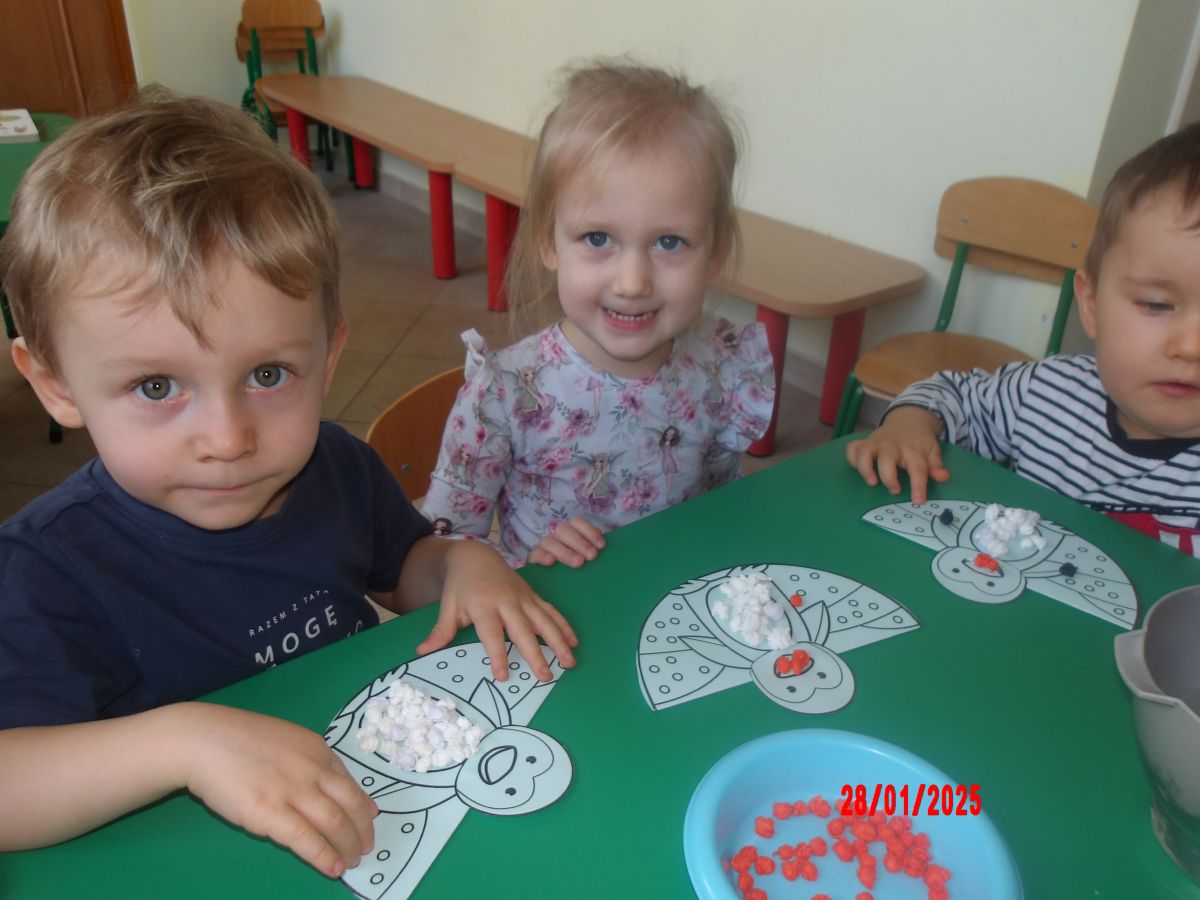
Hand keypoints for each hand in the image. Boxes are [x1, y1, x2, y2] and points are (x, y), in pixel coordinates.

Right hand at [175, 703, 375, 878]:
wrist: (203, 740)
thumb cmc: (238, 740)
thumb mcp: (286, 740)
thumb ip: (309, 761)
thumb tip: (331, 783)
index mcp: (317, 749)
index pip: (350, 782)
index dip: (364, 804)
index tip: (372, 818)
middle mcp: (312, 769)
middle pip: (350, 804)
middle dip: (363, 829)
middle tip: (367, 846)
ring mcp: (293, 790)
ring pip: (334, 823)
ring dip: (348, 846)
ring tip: (353, 861)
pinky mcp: (270, 812)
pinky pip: (306, 839)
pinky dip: (324, 856)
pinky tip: (333, 868)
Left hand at [415, 540, 577, 680]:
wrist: (475, 556)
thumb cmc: (460, 585)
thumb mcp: (447, 605)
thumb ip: (441, 630)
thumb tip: (422, 651)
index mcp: (483, 605)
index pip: (492, 634)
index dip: (498, 655)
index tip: (503, 676)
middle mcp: (507, 601)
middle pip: (523, 630)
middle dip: (536, 653)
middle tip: (546, 676)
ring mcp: (523, 597)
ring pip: (544, 620)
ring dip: (558, 641)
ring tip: (569, 662)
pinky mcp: (532, 595)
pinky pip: (551, 611)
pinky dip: (563, 625)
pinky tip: (574, 641)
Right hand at [527, 516, 605, 566]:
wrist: (554, 584)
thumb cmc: (578, 569)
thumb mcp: (587, 558)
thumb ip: (592, 551)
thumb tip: (604, 549)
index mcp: (571, 532)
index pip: (577, 522)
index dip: (590, 531)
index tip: (601, 546)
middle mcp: (556, 537)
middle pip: (563, 530)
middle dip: (579, 542)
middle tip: (591, 556)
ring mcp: (544, 546)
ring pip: (549, 541)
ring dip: (565, 551)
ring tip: (578, 563)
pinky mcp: (533, 558)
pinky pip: (535, 553)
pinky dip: (542, 556)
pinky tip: (551, 561)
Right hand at [845, 406, 949, 504]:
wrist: (909, 418)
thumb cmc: (920, 441)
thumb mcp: (932, 451)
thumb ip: (936, 466)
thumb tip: (944, 478)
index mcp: (912, 450)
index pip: (917, 468)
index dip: (918, 486)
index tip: (918, 501)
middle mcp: (892, 446)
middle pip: (886, 460)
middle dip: (888, 477)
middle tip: (895, 490)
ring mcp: (876, 443)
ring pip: (864, 453)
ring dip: (865, 469)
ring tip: (873, 482)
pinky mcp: (865, 442)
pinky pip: (852, 449)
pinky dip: (852, 459)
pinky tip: (859, 468)